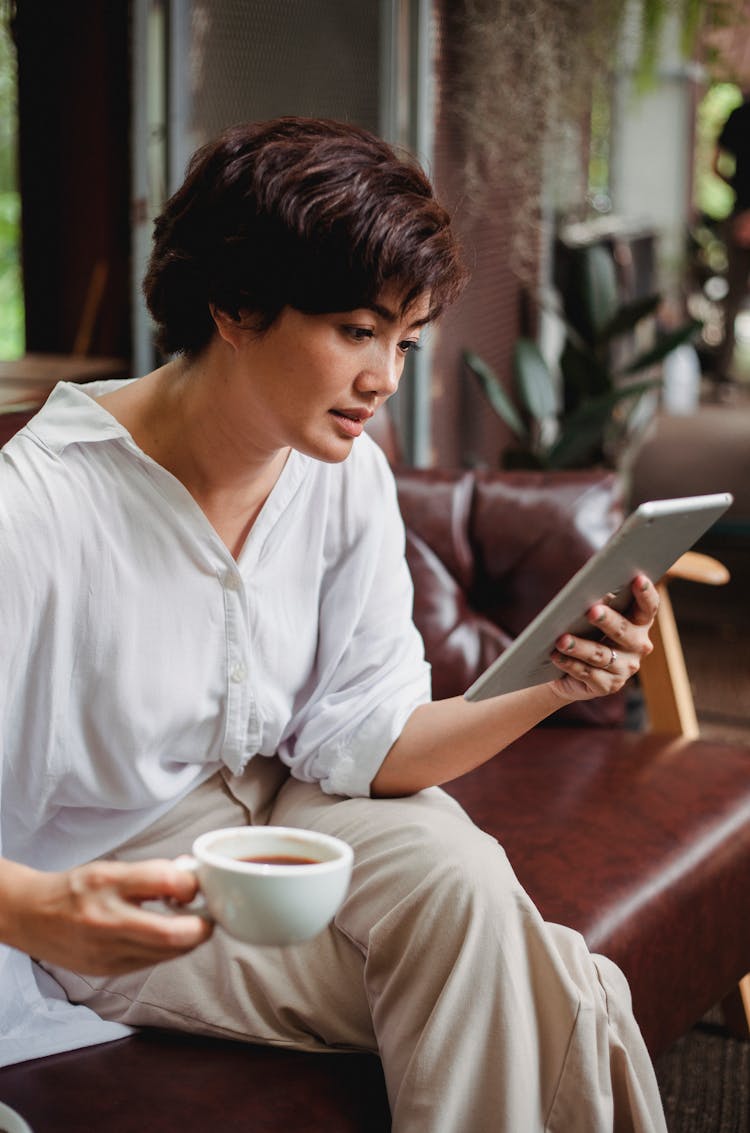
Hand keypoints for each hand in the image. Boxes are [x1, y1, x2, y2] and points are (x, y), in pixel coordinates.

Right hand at [2, 857, 212, 974]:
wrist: (32, 917)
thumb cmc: (76, 889)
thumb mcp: (113, 869)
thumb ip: (154, 873)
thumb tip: (193, 876)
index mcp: (108, 883)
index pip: (164, 881)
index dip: (191, 883)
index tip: (196, 883)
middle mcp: (106, 920)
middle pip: (173, 933)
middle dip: (202, 926)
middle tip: (208, 914)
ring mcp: (107, 952)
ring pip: (168, 953)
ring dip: (189, 939)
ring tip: (188, 922)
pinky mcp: (109, 971)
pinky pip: (153, 962)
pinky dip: (168, 950)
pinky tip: (164, 936)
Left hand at [547, 574, 658, 703]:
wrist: (566, 669)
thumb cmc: (582, 631)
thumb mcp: (591, 615)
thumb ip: (596, 602)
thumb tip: (585, 590)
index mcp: (639, 623)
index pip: (648, 607)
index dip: (645, 593)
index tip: (638, 578)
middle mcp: (638, 646)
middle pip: (624, 631)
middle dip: (608, 621)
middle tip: (592, 611)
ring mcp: (624, 668)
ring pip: (601, 655)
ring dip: (580, 647)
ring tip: (561, 639)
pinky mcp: (607, 686)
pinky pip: (587, 674)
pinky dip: (569, 664)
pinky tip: (556, 656)